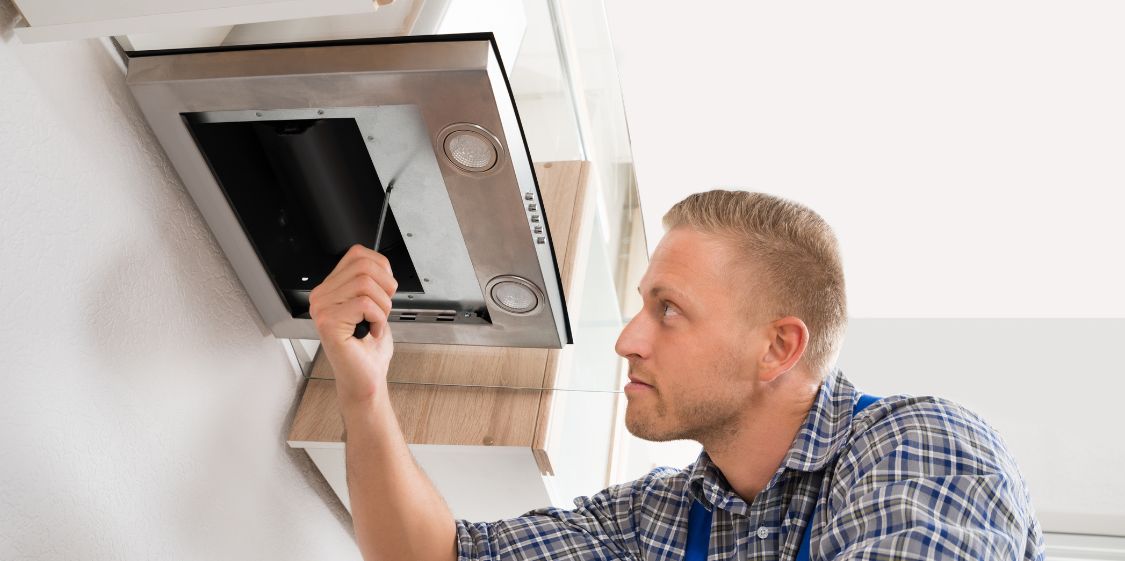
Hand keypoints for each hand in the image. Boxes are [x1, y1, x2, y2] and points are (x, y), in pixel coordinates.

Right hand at [309, 244, 397, 409]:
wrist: (365, 377)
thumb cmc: (369, 347)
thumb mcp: (373, 305)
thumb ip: (371, 281)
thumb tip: (379, 264)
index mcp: (330, 288)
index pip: (357, 254)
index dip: (382, 268)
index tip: (385, 289)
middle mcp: (321, 296)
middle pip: (363, 266)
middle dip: (385, 287)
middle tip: (382, 310)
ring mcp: (322, 309)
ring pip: (365, 284)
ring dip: (382, 306)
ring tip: (375, 323)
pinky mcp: (328, 322)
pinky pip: (364, 304)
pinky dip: (378, 319)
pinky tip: (372, 332)